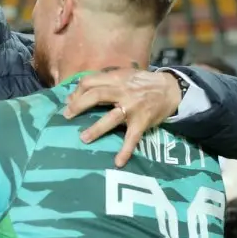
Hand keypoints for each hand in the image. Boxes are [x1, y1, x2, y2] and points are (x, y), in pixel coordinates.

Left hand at [64, 69, 181, 166]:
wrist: (170, 89)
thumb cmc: (141, 83)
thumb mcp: (122, 75)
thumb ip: (102, 82)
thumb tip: (74, 94)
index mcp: (115, 79)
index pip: (89, 82)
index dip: (77, 92)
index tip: (69, 102)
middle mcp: (122, 92)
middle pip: (96, 95)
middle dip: (78, 105)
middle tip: (66, 116)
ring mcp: (132, 108)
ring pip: (111, 118)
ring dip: (96, 129)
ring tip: (83, 138)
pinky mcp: (142, 122)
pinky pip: (132, 138)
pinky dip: (125, 151)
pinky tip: (118, 162)